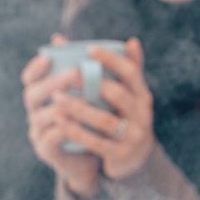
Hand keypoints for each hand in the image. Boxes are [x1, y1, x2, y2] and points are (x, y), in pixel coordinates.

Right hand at [22, 35, 105, 196]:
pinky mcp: (47, 151)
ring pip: (40, 116)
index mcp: (46, 93)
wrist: (99, 156)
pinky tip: (76, 124)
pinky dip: (63, 131)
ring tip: (78, 100)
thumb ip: (115, 70)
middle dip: (51, 83)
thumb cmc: (100, 119)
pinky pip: (51, 139)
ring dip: (59, 107)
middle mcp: (38, 111)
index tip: (49, 57)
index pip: (31, 77)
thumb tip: (132, 42)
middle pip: (31, 94)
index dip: (36, 67)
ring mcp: (40, 132)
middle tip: (72, 75)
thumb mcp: (105, 94)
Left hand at [50, 38, 153, 181]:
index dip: (112, 60)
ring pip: (105, 120)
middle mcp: (142, 113)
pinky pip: (97, 142)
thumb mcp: (120, 94)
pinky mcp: (122, 155)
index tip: (90, 50)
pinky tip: (60, 122)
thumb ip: (102, 69)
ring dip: (79, 108)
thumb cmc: (119, 117)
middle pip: (117, 94)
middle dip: (90, 83)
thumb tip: (64, 39)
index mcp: (142, 94)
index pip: (131, 72)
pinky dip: (77, 131)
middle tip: (66, 74)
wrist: (134, 160)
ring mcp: (133, 135)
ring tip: (57, 98)